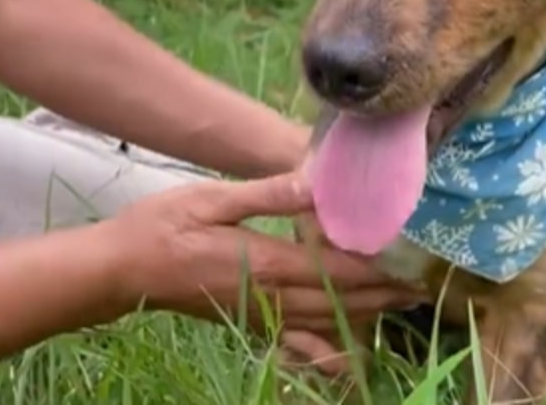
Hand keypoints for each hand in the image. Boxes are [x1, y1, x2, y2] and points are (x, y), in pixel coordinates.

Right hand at [109, 171, 425, 335]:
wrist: (123, 270)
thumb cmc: (164, 225)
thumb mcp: (212, 198)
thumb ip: (266, 195)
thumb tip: (313, 183)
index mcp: (264, 262)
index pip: (333, 269)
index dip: (375, 268)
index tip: (410, 261)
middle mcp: (268, 296)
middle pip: (338, 299)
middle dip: (382, 294)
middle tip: (422, 288)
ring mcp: (257, 316)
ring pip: (322, 322)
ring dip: (365, 316)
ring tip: (399, 309)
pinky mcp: (246, 322)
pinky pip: (294, 344)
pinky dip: (324, 354)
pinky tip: (344, 362)